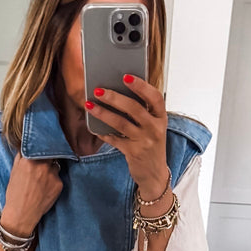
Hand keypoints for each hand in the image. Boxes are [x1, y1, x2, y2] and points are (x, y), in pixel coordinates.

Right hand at [1, 151, 62, 235]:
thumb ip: (22, 157)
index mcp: (29, 159)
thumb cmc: (15, 193)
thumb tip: (27, 146)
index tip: (41, 146)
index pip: (40, 145)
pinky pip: (58, 178)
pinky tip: (45, 189)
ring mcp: (52, 174)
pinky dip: (53, 181)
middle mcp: (43, 164)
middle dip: (47, 157)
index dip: (41, 147)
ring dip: (51, 169)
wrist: (22, 214)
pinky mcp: (59, 184)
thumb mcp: (14, 171)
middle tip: (42, 164)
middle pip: (50, 153)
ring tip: (42, 179)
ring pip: (55, 165)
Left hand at [86, 76, 168, 198]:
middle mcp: (155, 128)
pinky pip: (114, 140)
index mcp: (161, 118)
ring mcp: (145, 141)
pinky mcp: (133, 152)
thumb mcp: (153, 127)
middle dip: (114, 97)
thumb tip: (116, 93)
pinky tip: (94, 127)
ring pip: (121, 123)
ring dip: (103, 113)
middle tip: (98, 89)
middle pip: (134, 108)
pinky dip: (103, 133)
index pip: (154, 97)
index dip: (141, 86)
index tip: (126, 77)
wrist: (155, 174)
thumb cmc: (151, 145)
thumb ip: (142, 113)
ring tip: (89, 105)